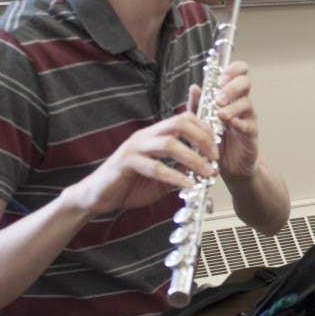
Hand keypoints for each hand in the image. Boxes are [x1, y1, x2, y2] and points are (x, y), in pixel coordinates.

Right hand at [71, 113, 217, 215]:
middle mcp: (145, 136)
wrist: (97, 197)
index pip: (183, 118)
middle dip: (202, 138)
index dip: (204, 128)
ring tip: (207, 172)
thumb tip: (204, 168)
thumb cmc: (129, 184)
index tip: (217, 145)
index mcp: (154, 135)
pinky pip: (155, 166)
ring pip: (169, 144)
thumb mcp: (161, 176)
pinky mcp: (126, 163)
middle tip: (215, 156)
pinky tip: (188, 185)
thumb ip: (180, 169)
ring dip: (193, 159)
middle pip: (179, 123)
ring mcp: (134, 148)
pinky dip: (175, 176)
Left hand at [188, 60, 260, 178]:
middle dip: (231, 87)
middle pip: (245, 82)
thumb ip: (198, 104)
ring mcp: (248, 117)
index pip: (238, 73)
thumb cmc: (217, 139)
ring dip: (232, 106)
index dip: (233, 69)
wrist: (227, 164)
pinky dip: (239, 123)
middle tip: (218, 98)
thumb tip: (194, 87)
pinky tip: (231, 124)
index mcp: (231, 95)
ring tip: (220, 115)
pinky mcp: (251, 134)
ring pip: (246, 103)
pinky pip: (249, 125)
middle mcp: (241, 103)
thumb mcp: (202, 119)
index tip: (220, 78)